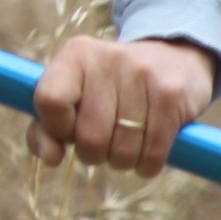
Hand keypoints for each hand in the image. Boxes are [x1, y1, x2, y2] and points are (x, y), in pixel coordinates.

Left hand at [30, 35, 217, 176]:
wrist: (174, 59)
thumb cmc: (110, 89)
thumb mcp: (74, 95)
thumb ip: (46, 129)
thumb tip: (51, 158)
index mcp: (76, 54)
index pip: (50, 100)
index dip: (57, 129)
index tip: (69, 131)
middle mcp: (108, 58)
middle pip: (89, 138)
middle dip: (94, 154)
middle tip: (104, 141)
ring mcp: (143, 74)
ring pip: (122, 153)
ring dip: (122, 161)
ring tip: (127, 142)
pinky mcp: (171, 95)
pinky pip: (152, 155)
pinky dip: (147, 165)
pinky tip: (148, 150)